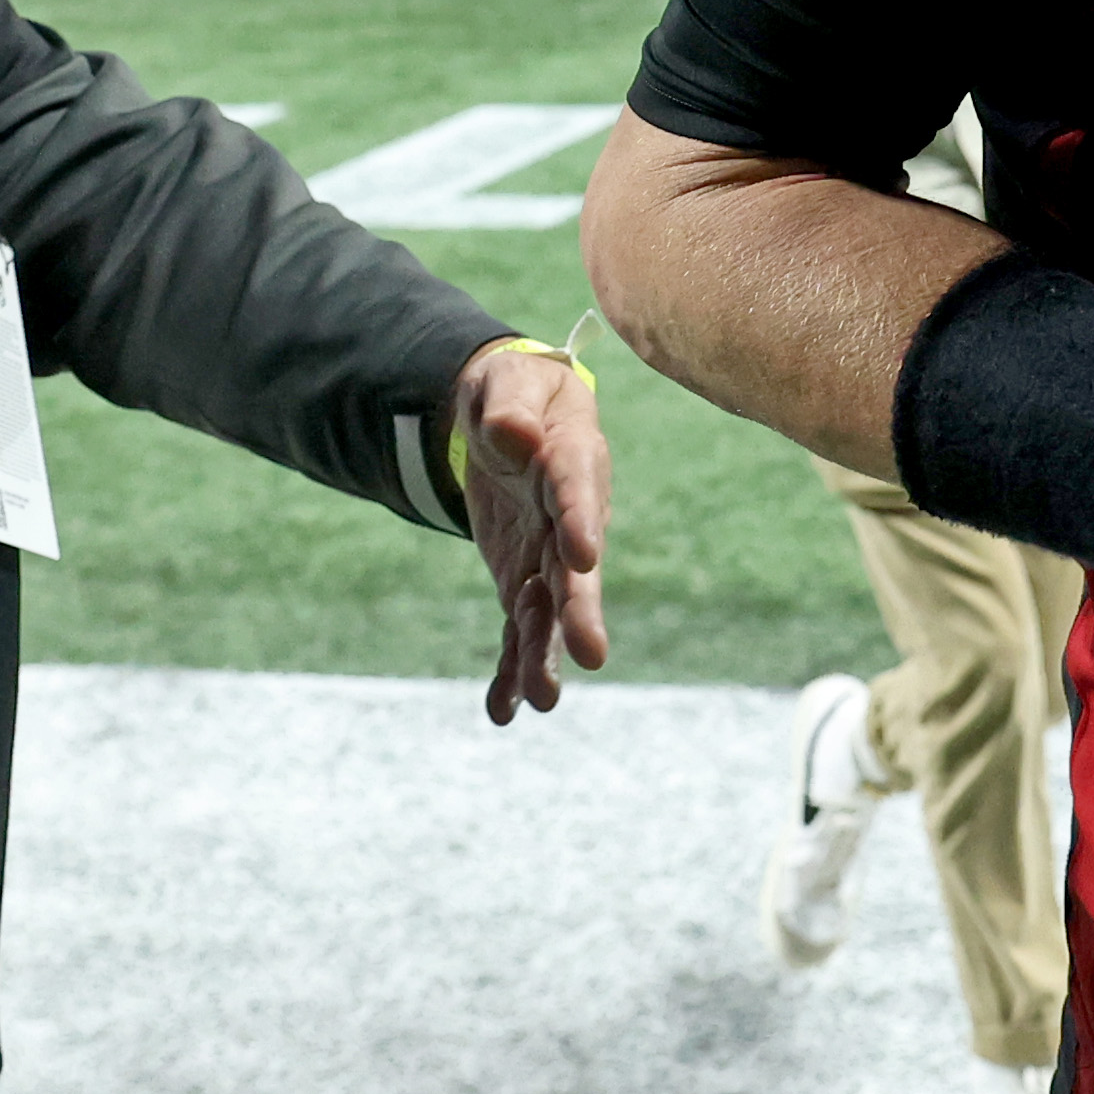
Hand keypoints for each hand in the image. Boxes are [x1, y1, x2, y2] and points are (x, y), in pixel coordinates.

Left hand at [454, 338, 611, 721]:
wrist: (510, 417)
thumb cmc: (514, 390)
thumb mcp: (506, 382)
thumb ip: (509, 405)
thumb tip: (511, 436)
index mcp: (572, 458)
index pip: (576, 490)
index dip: (581, 522)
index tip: (583, 557)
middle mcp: (570, 517)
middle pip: (576, 568)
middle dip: (579, 611)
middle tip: (590, 654)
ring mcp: (549, 554)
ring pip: (549, 609)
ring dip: (545, 653)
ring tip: (543, 700)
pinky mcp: (524, 579)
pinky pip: (518, 627)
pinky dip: (510, 668)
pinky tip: (503, 711)